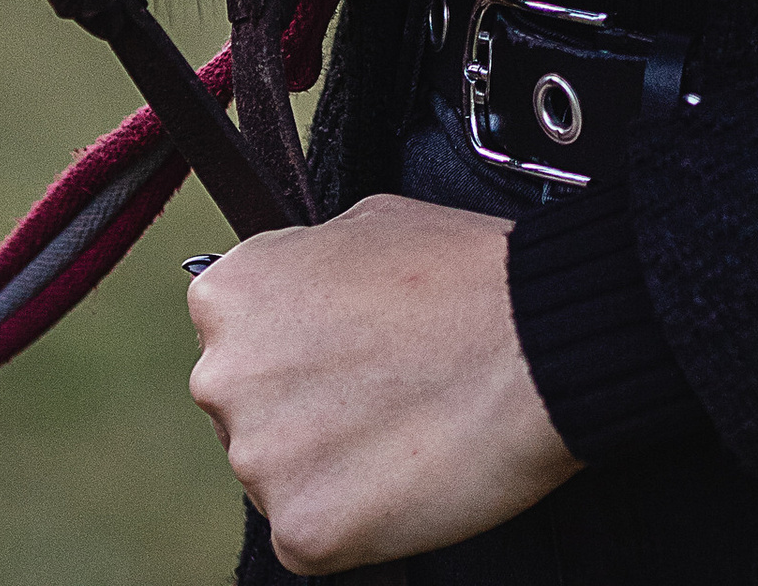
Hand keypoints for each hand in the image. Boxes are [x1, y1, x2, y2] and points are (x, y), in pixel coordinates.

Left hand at [188, 194, 580, 572]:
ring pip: (278, 476)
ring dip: (327, 464)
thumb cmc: (463, 273)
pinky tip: (403, 473)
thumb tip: (293, 291)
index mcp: (230, 295)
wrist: (535, 340)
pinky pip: (310, 535)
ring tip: (401, 428)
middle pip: (247, 410)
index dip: (293, 344)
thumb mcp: (362, 223)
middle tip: (377, 392)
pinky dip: (353, 517)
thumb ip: (302, 263)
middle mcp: (223, 377)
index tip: (339, 349)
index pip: (233, 336)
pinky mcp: (300, 531)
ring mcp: (258, 461)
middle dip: (301, 408)